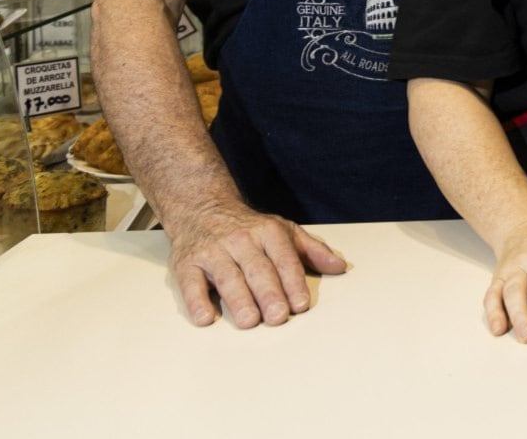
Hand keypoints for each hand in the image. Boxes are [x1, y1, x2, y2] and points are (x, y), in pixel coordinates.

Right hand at [166, 201, 346, 328]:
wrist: (202, 207)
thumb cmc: (248, 227)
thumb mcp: (283, 231)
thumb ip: (311, 250)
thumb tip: (339, 266)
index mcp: (268, 232)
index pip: (283, 259)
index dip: (292, 282)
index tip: (300, 304)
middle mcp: (240, 240)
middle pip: (257, 269)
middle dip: (269, 293)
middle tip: (277, 317)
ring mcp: (213, 251)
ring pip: (227, 276)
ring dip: (238, 300)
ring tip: (249, 320)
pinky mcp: (187, 263)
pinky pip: (191, 283)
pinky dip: (197, 301)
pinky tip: (206, 317)